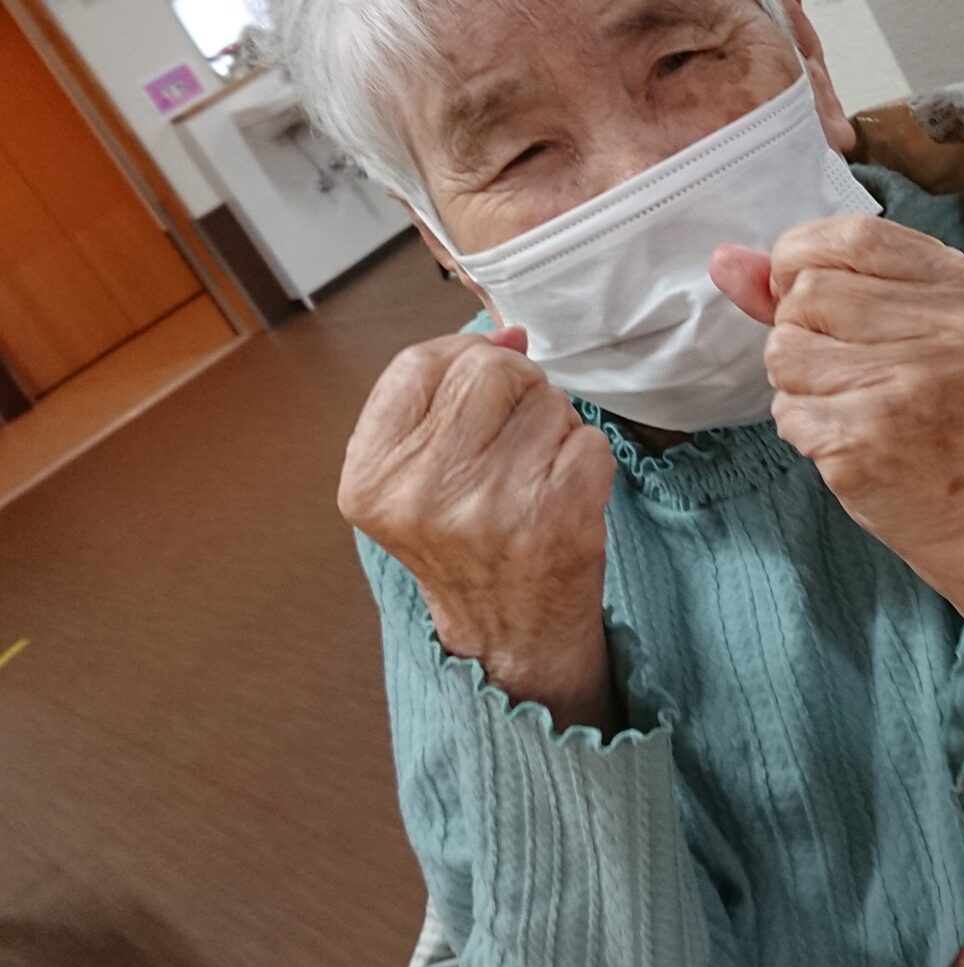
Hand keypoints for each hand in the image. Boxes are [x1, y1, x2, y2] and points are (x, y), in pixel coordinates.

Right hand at [339, 330, 616, 732]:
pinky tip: (560, 496)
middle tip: (511, 441)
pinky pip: (588, 438)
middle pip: (489, 370)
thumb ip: (444, 393)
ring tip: (532, 476)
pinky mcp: (557, 519)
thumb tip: (508, 332)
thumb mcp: (416, 473)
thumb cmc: (466, 544)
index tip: (476, 386)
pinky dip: (585, 458)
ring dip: (552, 426)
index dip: (461, 358)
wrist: (507, 635)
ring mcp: (492, 508)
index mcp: (372, 478)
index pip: (419, 362)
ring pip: (546, 399)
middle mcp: (423, 494)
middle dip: (514, 390)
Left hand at [711, 217, 963, 686]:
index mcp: (961, 286)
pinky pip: (787, 408)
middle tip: (849, 369)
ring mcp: (911, 383)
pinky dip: (802, 426)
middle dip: (800, 330)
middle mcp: (946, 328)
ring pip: (785, 349)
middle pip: (808, 292)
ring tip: (849, 403)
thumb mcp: (897, 326)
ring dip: (796, 382)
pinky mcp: (870, 436)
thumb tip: (724, 260)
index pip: (852, 233)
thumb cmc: (930, 410)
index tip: (809, 293)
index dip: (804, 259)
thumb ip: (809, 284)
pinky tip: (848, 438)